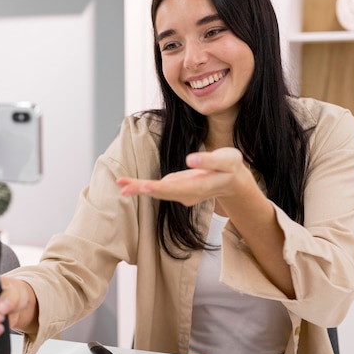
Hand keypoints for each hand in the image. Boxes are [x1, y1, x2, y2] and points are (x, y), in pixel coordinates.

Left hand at [116, 147, 252, 206]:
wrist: (233, 181)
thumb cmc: (230, 167)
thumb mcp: (228, 160)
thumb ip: (210, 160)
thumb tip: (190, 159)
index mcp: (199, 187)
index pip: (177, 188)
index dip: (161, 188)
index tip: (146, 187)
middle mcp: (187, 194)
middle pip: (162, 192)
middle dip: (143, 189)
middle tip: (123, 186)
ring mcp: (180, 193)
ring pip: (157, 191)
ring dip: (138, 188)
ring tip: (121, 183)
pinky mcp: (176, 188)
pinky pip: (157, 188)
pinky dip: (142, 186)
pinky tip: (128, 184)